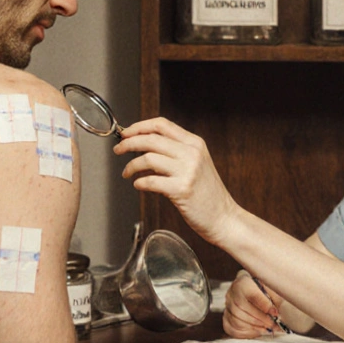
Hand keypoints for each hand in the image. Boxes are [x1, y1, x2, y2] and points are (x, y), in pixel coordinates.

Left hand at [113, 117, 240, 245]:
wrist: (224, 218)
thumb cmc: (207, 194)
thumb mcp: (197, 163)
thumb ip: (176, 151)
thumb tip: (144, 144)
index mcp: (194, 143)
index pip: (161, 125)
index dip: (139, 127)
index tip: (126, 133)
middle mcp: (192, 153)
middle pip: (151, 139)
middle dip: (128, 143)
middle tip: (118, 150)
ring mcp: (187, 171)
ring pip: (147, 158)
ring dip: (131, 165)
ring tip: (127, 173)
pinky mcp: (182, 190)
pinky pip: (150, 181)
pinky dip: (139, 182)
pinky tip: (138, 185)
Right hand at [223, 271, 284, 337]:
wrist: (254, 291)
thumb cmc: (265, 290)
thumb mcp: (272, 289)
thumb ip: (275, 298)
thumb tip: (275, 313)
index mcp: (243, 283)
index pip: (251, 294)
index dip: (264, 305)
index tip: (275, 313)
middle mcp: (231, 293)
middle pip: (242, 308)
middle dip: (260, 319)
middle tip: (273, 324)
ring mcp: (227, 307)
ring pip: (237, 320)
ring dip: (254, 327)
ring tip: (267, 328)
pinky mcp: (226, 318)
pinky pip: (232, 329)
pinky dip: (246, 333)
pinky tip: (257, 331)